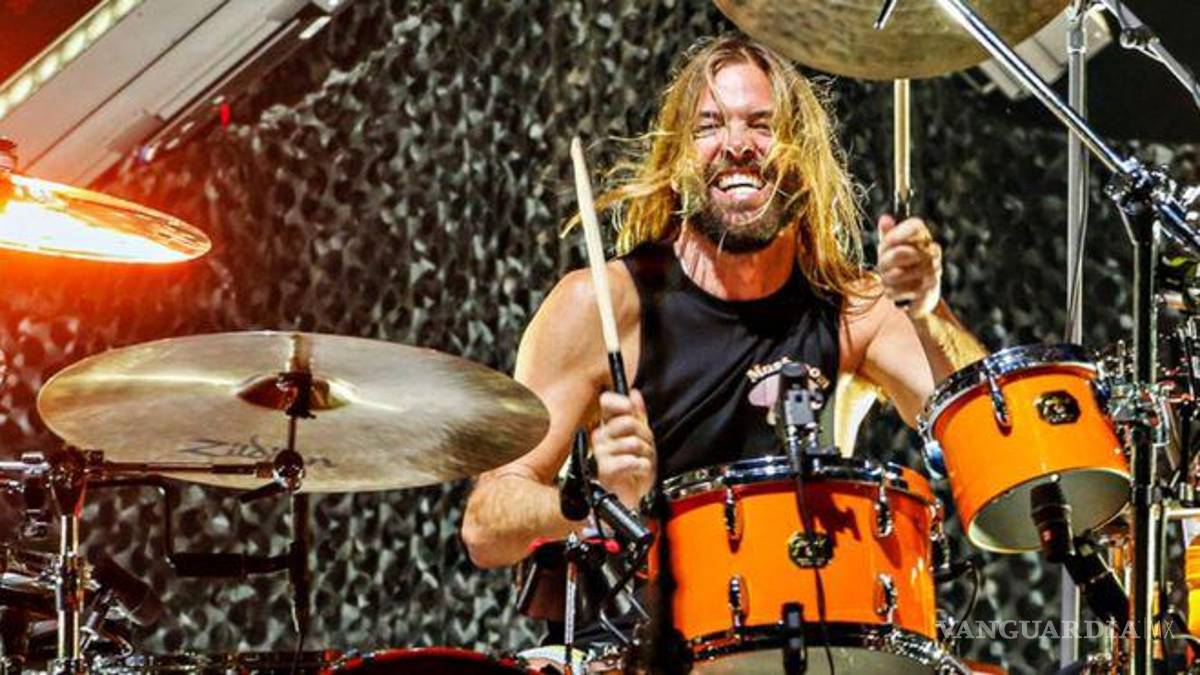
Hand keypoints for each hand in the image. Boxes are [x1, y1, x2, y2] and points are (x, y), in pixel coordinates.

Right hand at [592, 389, 655, 508]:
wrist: (632, 497)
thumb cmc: (634, 470)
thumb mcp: (641, 437)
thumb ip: (637, 414)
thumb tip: (634, 393)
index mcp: (608, 426)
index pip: (607, 402)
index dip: (621, 402)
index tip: (631, 408)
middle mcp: (601, 437)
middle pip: (627, 421)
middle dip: (644, 434)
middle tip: (645, 447)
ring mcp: (601, 454)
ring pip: (632, 442)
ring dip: (645, 454)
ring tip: (641, 461)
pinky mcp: (605, 469)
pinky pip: (631, 460)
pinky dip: (642, 466)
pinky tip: (638, 470)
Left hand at [877, 214, 941, 318]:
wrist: (918, 294)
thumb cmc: (902, 265)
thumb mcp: (891, 248)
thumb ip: (888, 233)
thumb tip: (885, 218)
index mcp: (923, 237)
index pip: (916, 225)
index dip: (900, 231)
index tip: (888, 241)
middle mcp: (932, 252)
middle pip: (901, 252)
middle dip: (885, 262)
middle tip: (881, 267)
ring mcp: (933, 271)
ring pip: (898, 274)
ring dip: (886, 279)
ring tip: (887, 280)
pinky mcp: (929, 290)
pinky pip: (901, 290)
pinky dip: (892, 292)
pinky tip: (893, 291)